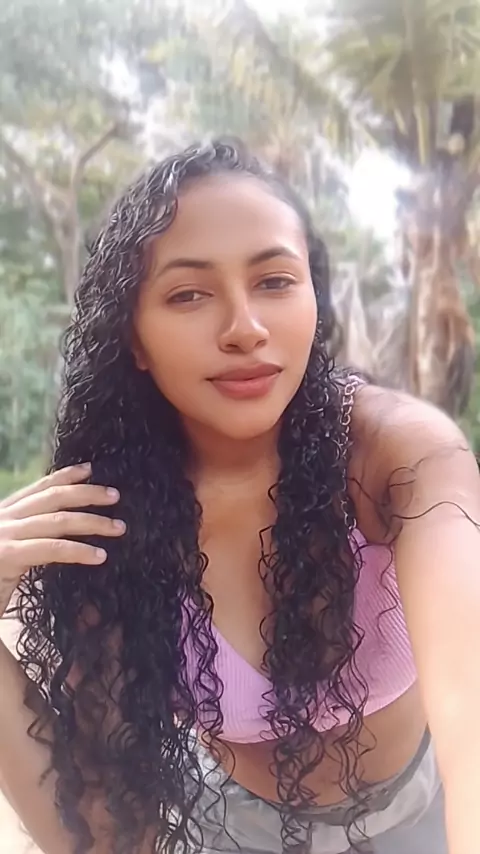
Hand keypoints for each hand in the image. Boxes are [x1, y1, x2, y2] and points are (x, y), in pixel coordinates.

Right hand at [0, 463, 124, 616]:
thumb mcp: (10, 555)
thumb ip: (33, 542)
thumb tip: (66, 534)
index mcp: (4, 514)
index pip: (38, 488)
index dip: (65, 476)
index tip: (90, 468)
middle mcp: (2, 518)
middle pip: (53, 497)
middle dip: (87, 493)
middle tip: (115, 495)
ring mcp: (4, 535)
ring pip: (58, 521)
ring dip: (93, 522)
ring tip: (118, 527)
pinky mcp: (6, 556)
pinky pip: (52, 549)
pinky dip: (80, 550)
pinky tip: (99, 556)